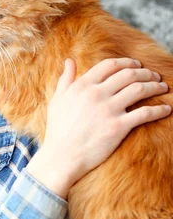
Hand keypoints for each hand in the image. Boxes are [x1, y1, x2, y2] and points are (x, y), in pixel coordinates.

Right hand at [26, 57, 170, 198]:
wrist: (61, 157)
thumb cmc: (58, 131)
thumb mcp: (57, 100)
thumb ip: (65, 79)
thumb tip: (69, 61)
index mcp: (82, 86)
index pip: (110, 65)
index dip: (127, 62)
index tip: (137, 65)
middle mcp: (96, 94)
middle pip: (128, 74)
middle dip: (145, 73)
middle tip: (154, 76)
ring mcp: (108, 110)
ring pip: (139, 89)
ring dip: (155, 86)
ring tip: (162, 87)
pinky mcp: (118, 127)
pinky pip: (145, 113)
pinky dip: (159, 110)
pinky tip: (166, 109)